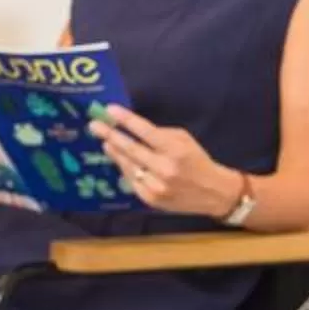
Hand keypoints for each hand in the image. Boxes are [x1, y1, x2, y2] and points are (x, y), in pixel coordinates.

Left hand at [96, 107, 236, 217]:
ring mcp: (156, 186)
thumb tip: (132, 129)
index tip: (110, 110)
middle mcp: (165, 168)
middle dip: (110, 135)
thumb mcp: (186, 141)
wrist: (214, 193)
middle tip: (94, 125)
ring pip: (128, 166)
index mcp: (176, 150)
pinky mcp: (151, 199)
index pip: (146, 132)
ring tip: (105, 141)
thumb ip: (161, 135)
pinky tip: (121, 160)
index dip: (126, 120)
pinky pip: (131, 180)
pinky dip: (125, 168)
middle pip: (131, 149)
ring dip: (114, 152)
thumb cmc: (198, 162)